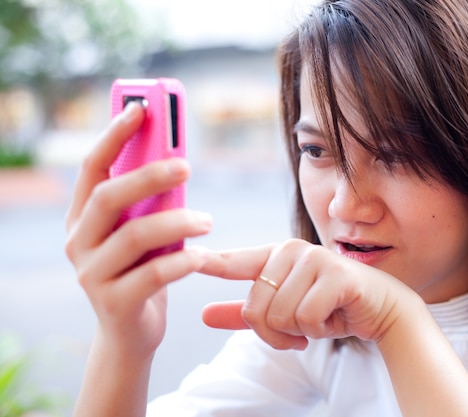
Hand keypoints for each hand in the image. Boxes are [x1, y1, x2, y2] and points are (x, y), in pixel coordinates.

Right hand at [65, 102, 211, 358]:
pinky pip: (153, 274)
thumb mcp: (142, 234)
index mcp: (82, 218)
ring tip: (208, 220)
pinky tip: (203, 256)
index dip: (113, 136)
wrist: (130, 334)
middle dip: (148, 176)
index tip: (140, 109)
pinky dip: (183, 261)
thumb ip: (148, 204)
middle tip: (186, 166)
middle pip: (108, 197)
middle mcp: (78, 242)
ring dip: (177, 222)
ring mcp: (91, 275)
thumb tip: (176, 160)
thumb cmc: (141, 272)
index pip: (92, 168)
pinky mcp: (113, 303)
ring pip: (134, 235)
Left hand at [200, 239, 412, 350]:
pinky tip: (336, 317)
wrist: (382, 310)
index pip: (238, 261)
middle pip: (255, 307)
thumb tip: (203, 314)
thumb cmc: (332, 308)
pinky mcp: (336, 275)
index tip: (189, 257)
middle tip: (300, 330)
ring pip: (279, 315)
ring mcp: (315, 259)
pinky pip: (306, 317)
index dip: (213, 262)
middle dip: (275, 333)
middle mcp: (294, 251)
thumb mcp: (285, 313)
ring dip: (299, 332)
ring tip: (321, 318)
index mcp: (278, 256)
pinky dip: (319, 329)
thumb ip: (246, 314)